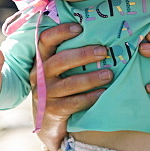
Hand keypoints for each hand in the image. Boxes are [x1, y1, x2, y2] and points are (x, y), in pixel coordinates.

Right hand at [31, 22, 112, 150]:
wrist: (49, 122)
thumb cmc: (60, 89)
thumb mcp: (57, 72)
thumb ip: (69, 56)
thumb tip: (99, 39)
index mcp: (41, 61)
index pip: (45, 41)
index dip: (60, 32)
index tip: (79, 28)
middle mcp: (40, 75)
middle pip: (61, 61)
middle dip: (84, 55)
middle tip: (104, 52)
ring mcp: (46, 94)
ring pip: (70, 83)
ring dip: (91, 78)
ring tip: (109, 74)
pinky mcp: (54, 110)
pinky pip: (75, 102)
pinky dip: (91, 97)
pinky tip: (103, 93)